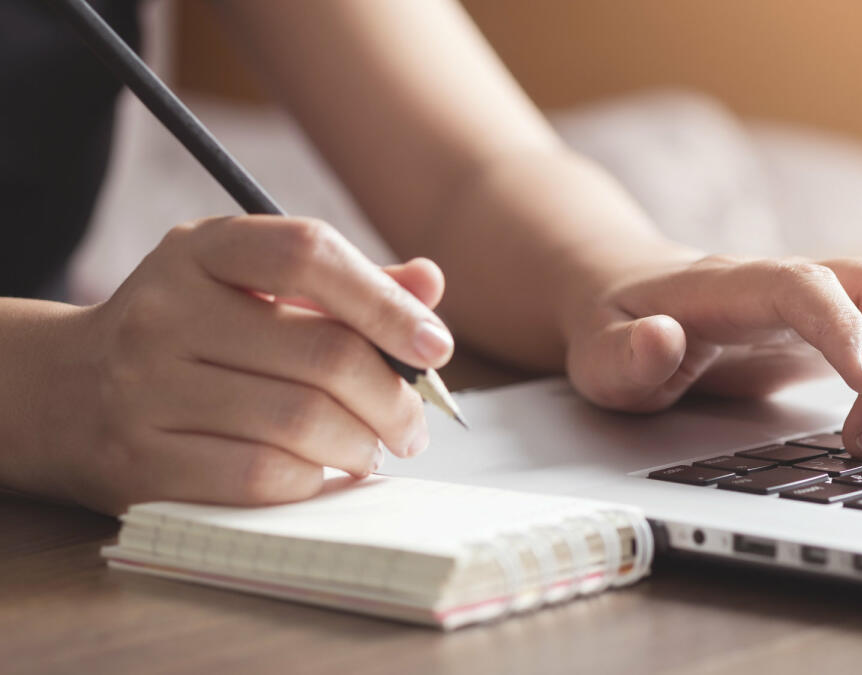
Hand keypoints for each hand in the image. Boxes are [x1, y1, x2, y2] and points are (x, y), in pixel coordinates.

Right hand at [51, 216, 452, 513]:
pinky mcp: (140, 462)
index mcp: (201, 251)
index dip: (386, 302)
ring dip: (361, 444)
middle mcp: (166, 311)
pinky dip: (313, 480)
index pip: (308, 253)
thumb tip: (429, 285)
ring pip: (301, 421)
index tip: (436, 345)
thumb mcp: (249, 285)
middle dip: (393, 398)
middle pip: (322, 353)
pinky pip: (261, 477)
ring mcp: (144, 388)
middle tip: (413, 423)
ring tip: (371, 447)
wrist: (61, 391)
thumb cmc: (188, 333)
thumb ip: (341, 284)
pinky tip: (321, 473)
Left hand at [565, 255, 861, 457]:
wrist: (638, 301)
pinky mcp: (855, 318)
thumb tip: (661, 339)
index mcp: (734, 284)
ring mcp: (833, 293)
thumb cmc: (623, 330)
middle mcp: (796, 277)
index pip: (806, 286)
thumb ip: (625, 355)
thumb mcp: (600, 357)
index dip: (849, 330)